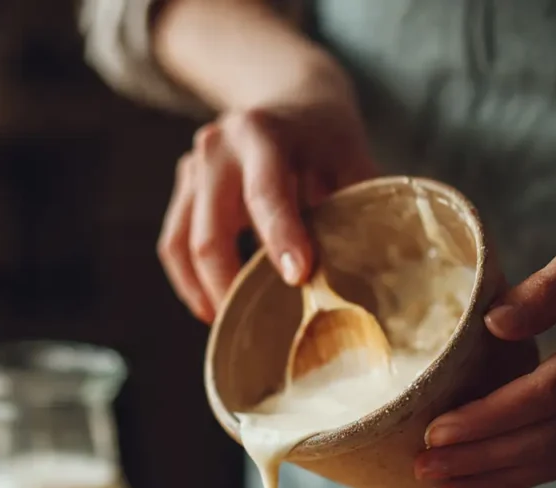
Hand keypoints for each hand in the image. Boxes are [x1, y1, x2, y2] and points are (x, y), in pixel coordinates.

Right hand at [158, 67, 376, 321]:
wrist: (287, 97)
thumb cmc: (324, 138)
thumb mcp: (351, 158)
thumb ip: (359, 207)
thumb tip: (382, 268)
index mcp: (263, 132)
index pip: (265, 192)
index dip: (281, 237)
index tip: (298, 277)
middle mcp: (218, 148)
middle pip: (211, 232)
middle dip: (233, 283)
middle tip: (259, 319)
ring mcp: (193, 169)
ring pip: (184, 245)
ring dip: (207, 291)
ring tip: (232, 321)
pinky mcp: (184, 191)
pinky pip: (174, 246)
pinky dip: (190, 283)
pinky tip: (213, 308)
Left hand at [414, 189, 555, 487]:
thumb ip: (548, 288)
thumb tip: (494, 323)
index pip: (546, 394)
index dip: (489, 418)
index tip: (436, 432)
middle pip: (548, 440)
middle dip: (481, 461)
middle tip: (422, 470)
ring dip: (499, 480)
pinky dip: (524, 475)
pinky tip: (484, 484)